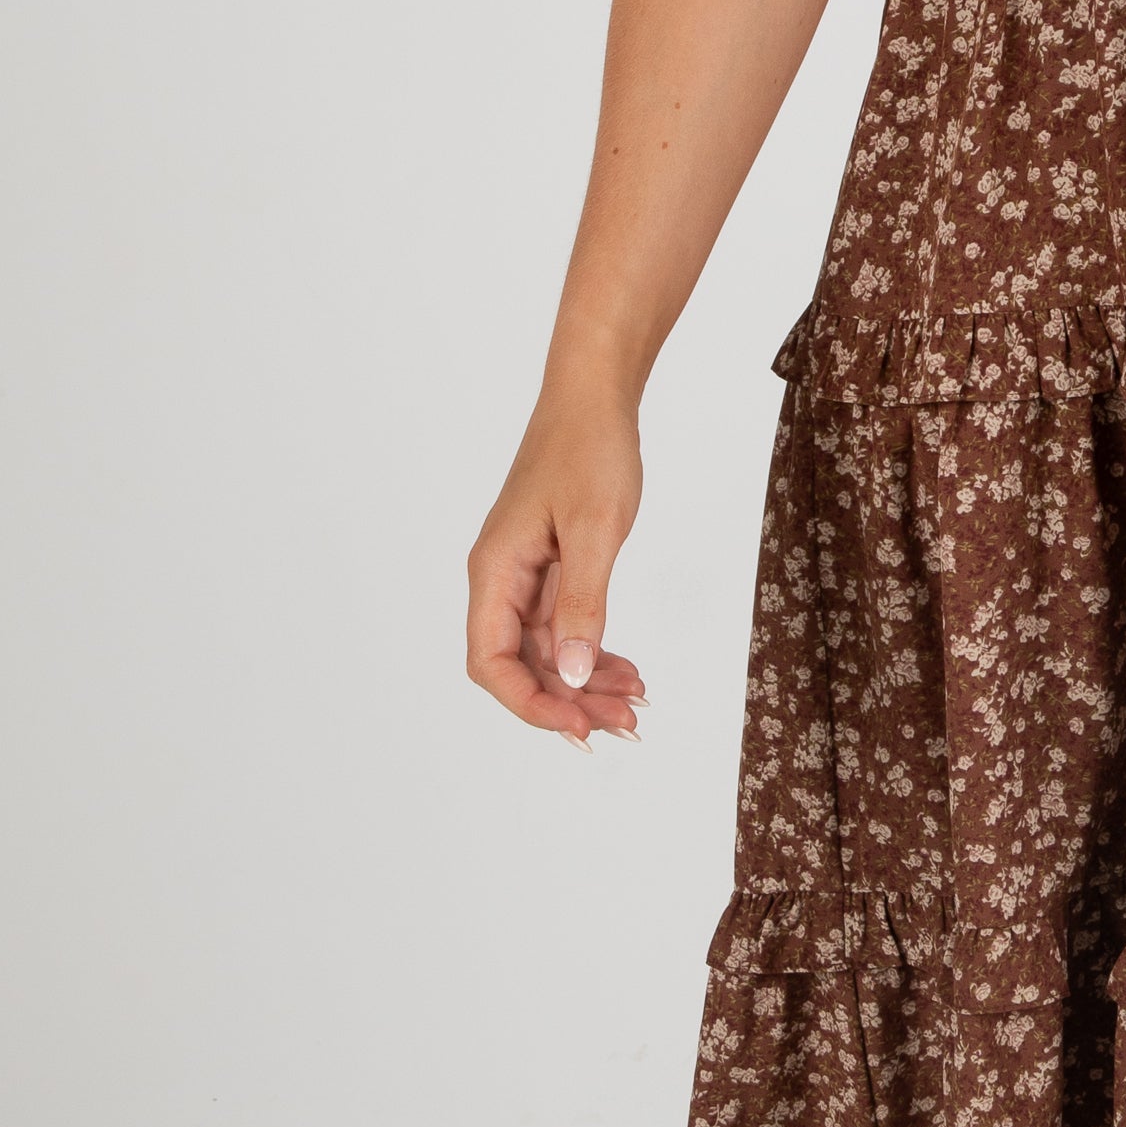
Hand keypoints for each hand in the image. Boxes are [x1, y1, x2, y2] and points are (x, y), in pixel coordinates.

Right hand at [467, 390, 646, 745]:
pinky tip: (628, 671)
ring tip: (634, 707)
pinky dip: (595, 653)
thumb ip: (583, 605)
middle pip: (520, 666)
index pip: (491, 662)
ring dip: (586, 684)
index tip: (578, 727)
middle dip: (568, 702)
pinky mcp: (551, 570)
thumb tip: (572, 674)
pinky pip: (565, 629)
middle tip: (624, 725)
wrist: (595, 399)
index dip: (530, 703)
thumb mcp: (594, 531)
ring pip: (548, 653)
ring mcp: (525, 577)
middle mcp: (501, 580)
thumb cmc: (588, 451)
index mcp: (495, 571)